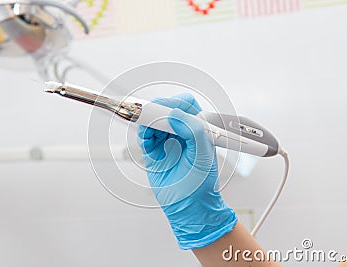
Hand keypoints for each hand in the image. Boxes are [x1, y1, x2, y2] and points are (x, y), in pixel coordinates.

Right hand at [137, 93, 236, 249]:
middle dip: (158, 109)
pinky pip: (145, 137)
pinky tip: (146, 139)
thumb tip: (176, 115)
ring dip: (148, 122)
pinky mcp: (154, 153)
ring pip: (153, 122)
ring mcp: (167, 142)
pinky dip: (143, 135)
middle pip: (166, 110)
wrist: (190, 208)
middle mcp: (182, 134)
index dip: (176, 103)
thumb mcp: (204, 156)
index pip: (187, 106)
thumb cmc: (202, 186)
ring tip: (148, 128)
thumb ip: (194, 131)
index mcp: (198, 131)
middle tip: (151, 113)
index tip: (168, 109)